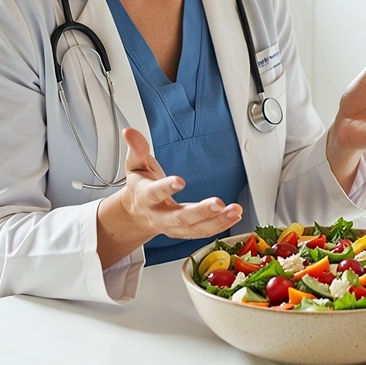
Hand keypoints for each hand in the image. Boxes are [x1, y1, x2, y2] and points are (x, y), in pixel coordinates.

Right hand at [119, 128, 242, 240]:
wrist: (137, 214)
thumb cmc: (140, 186)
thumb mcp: (135, 165)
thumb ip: (137, 149)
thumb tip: (130, 132)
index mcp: (146, 197)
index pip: (154, 193)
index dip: (166, 188)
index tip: (180, 181)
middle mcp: (160, 216)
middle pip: (180, 217)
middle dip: (201, 212)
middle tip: (218, 203)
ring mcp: (173, 227)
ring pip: (195, 228)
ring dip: (218, 221)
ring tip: (235, 210)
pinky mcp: (185, 231)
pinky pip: (203, 232)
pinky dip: (221, 226)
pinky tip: (235, 216)